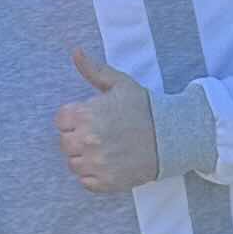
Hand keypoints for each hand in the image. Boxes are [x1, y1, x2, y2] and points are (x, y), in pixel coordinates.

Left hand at [56, 45, 160, 194]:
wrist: (172, 136)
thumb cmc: (144, 108)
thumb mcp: (120, 84)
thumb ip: (94, 70)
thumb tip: (75, 51)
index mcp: (87, 114)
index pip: (60, 121)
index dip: (73, 119)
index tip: (88, 119)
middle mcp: (88, 140)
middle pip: (64, 143)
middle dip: (77, 138)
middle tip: (99, 135)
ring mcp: (97, 163)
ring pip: (73, 164)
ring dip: (84, 158)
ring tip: (104, 150)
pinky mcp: (106, 182)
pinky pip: (85, 182)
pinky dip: (93, 176)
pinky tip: (108, 164)